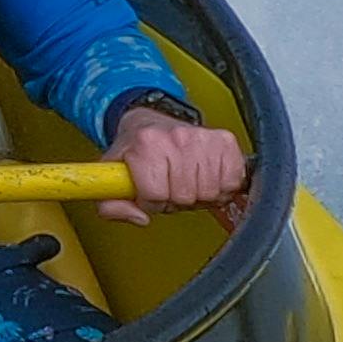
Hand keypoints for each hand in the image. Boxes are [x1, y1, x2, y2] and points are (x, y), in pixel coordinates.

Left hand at [103, 106, 248, 224]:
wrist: (151, 124)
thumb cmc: (135, 151)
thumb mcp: (110, 177)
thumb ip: (111, 205)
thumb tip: (139, 217)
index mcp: (146, 144)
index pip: (155, 195)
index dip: (151, 202)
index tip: (149, 192)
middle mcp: (176, 137)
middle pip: (185, 196)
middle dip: (175, 199)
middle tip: (169, 186)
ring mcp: (203, 137)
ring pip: (210, 192)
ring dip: (198, 195)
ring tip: (186, 181)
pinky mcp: (225, 141)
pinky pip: (232, 181)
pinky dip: (221, 187)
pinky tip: (206, 177)